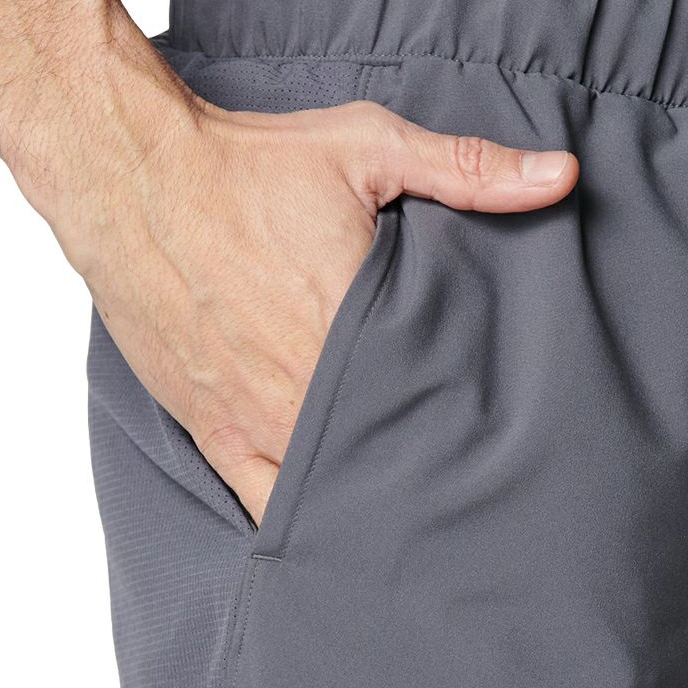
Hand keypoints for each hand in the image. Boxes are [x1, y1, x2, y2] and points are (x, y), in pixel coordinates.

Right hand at [46, 89, 578, 525]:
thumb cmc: (245, 165)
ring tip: (411, 521)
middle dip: (426, 476)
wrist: (127, 177)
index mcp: (356, 329)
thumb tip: (559, 177)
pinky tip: (333, 538)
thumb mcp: (365, 149)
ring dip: (368, 506)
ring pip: (331, 496)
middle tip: (466, 494)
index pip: (438, 407)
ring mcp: (258, 422)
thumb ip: (468, 170)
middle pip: (389, 461)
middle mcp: (309, 391)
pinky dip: (300, 521)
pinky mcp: (215, 432)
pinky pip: (262, 503)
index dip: (472, 432)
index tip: (499, 444)